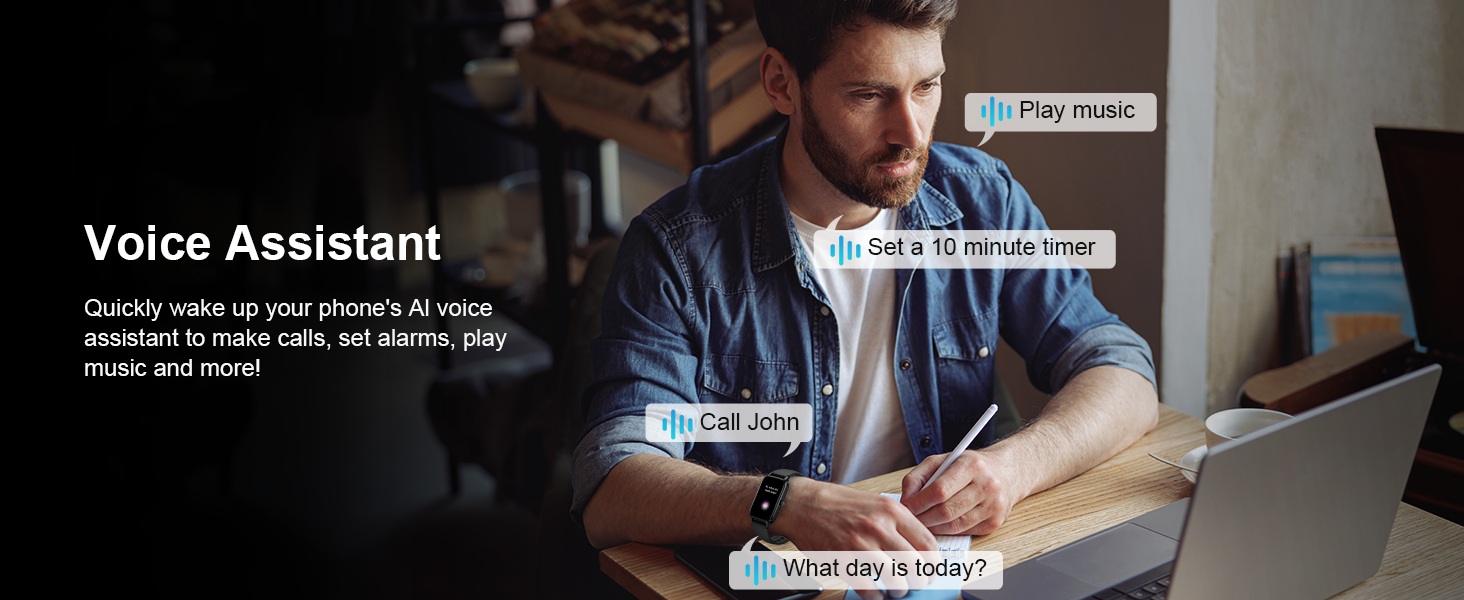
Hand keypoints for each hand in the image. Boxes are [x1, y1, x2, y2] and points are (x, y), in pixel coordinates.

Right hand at [775, 480, 939, 599]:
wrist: (803, 503)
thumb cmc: (838, 503)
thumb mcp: (875, 502)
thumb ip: (899, 522)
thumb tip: (919, 548)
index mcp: (892, 511)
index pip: (928, 544)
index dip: (933, 563)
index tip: (930, 570)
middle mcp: (879, 527)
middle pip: (916, 565)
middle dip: (919, 580)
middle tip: (915, 583)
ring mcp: (860, 545)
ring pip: (896, 580)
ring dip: (899, 590)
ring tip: (895, 589)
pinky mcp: (843, 560)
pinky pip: (869, 589)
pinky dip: (876, 596)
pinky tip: (875, 591)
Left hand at [899, 450, 1025, 535]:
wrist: (1006, 472)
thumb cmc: (969, 467)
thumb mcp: (942, 461)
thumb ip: (918, 476)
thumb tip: (905, 500)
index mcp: (972, 465)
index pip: (940, 490)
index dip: (919, 502)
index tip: (906, 507)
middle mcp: (987, 485)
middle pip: (946, 511)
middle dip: (923, 518)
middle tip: (911, 518)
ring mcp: (993, 506)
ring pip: (954, 525)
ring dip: (933, 527)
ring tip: (922, 522)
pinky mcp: (995, 522)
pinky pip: (964, 532)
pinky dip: (948, 530)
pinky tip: (940, 524)